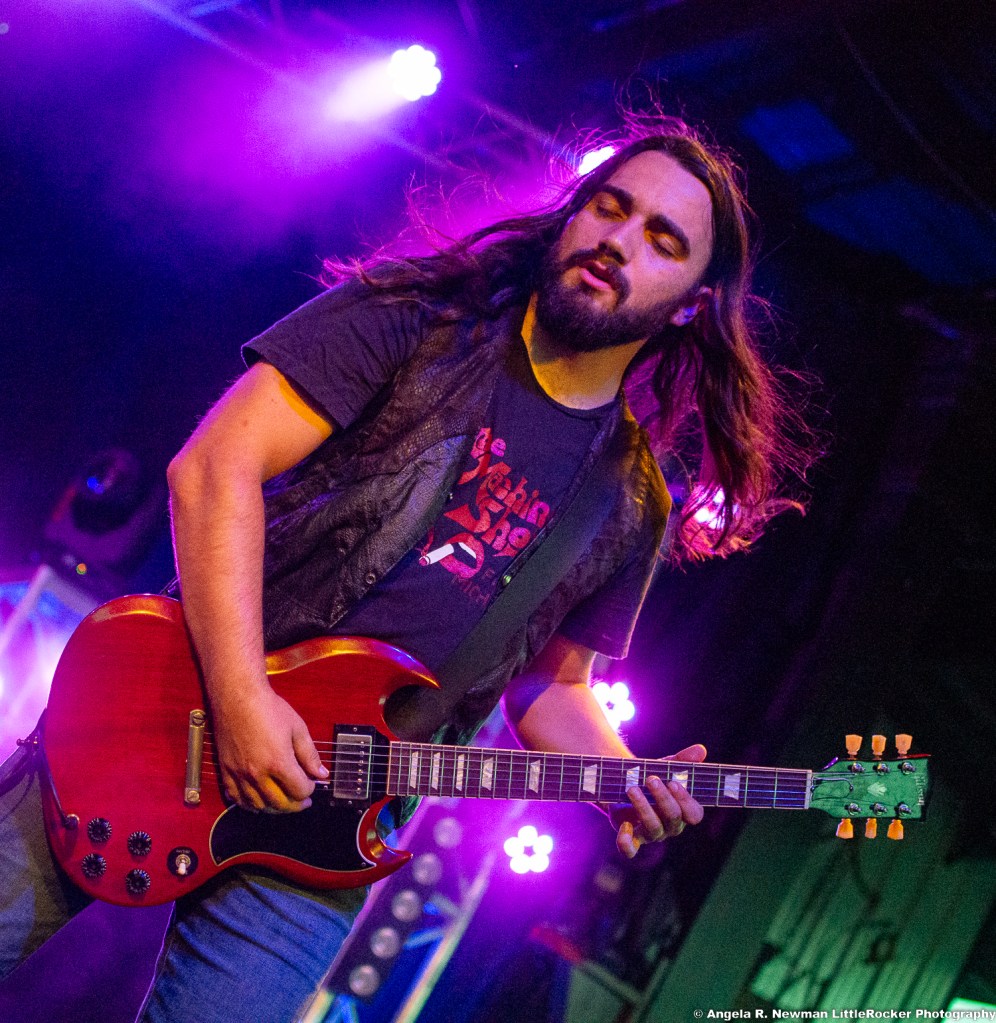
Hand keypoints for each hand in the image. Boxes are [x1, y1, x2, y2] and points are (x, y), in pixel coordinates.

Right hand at [212, 686, 328, 811]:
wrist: (237, 696)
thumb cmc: (268, 708)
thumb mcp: (297, 728)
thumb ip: (310, 755)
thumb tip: (321, 773)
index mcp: (278, 762)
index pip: (299, 791)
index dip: (310, 790)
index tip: (312, 783)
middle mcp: (257, 773)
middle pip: (280, 803)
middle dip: (295, 804)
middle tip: (302, 800)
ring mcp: (239, 774)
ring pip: (258, 805)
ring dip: (274, 807)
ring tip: (284, 801)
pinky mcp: (226, 771)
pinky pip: (236, 798)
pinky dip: (250, 804)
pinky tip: (259, 800)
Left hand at [610, 744, 705, 858]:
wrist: (625, 785)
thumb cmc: (652, 778)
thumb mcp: (666, 767)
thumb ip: (683, 760)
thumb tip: (701, 750)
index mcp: (684, 811)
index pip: (694, 814)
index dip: (686, 800)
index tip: (674, 782)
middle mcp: (670, 826)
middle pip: (674, 818)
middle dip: (663, 798)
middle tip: (651, 779)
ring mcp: (651, 834)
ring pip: (653, 828)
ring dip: (643, 807)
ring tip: (632, 788)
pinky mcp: (631, 837)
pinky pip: (631, 849)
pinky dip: (627, 842)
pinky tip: (624, 826)